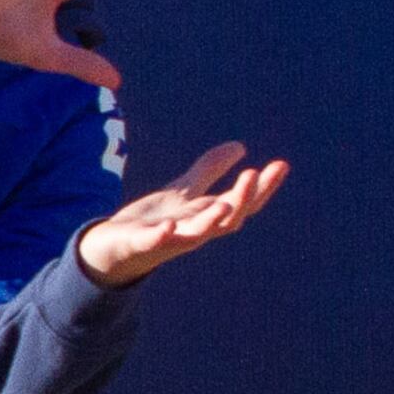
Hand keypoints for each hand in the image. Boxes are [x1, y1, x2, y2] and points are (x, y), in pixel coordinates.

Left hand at [76, 142, 288, 286]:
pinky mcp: (140, 244)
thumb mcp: (184, 191)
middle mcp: (194, 230)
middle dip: (242, 199)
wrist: (113, 248)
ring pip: (196, 234)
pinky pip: (153, 243)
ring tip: (224, 205)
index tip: (281, 165)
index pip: (242, 203)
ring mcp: (169, 240)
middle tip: (254, 174)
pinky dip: (161, 237)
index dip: (263, 187)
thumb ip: (209, 169)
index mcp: (205, 216)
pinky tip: (167, 227)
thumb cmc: (153, 222)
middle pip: (227, 219)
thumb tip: (240, 146)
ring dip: (211, 221)